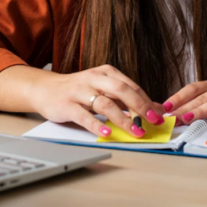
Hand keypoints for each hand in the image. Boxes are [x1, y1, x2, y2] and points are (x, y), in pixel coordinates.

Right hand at [28, 65, 166, 138]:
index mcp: (106, 73)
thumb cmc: (78, 90)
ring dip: (123, 119)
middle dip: (140, 106)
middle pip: (121, 90)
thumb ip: (123, 98)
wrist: (46, 89)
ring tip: (135, 131)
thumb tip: (151, 109)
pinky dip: (97, 125)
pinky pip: (84, 116)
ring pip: (105, 104)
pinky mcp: (67, 105)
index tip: (160, 114)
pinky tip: (107, 133)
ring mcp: (79, 91)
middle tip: (153, 120)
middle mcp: (93, 79)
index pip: (131, 86)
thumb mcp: (101, 88)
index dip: (147, 100)